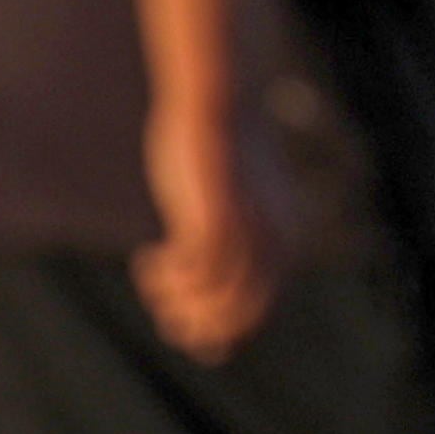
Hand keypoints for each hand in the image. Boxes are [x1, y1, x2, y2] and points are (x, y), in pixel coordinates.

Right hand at [135, 102, 292, 360]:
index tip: (178, 314)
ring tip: (153, 275)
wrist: (219, 103)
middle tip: (160, 301)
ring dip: (174, 302)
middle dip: (191, 323)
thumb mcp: (239, 201)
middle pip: (236, 321)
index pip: (257, 318)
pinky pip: (196, 273)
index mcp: (285, 245)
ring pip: (215, 303)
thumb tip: (216, 276)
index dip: (214, 331)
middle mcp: (275, 245)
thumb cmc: (221, 154)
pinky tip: (149, 256)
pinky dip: (166, 277)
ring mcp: (250, 233)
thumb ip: (237, 237)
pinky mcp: (219, 218)